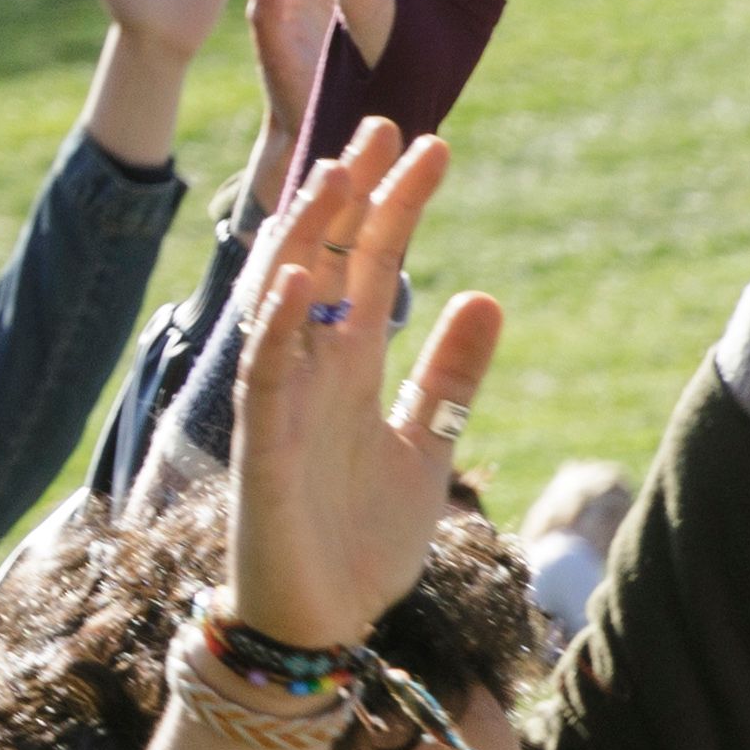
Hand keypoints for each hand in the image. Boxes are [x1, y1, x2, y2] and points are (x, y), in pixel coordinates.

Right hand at [219, 124, 497, 654]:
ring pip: (287, 299)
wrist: (321, 622)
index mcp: (351, 367)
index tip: (431, 146)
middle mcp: (312, 369)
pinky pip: (265, 373)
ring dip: (310, 237)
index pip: (373, 264)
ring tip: (338, 174)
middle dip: (354, 196)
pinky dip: (278, 324)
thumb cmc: (362, 540)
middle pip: (330, 262)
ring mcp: (283, 402)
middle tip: (385, 126)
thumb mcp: (428, 447)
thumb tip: (485, 294)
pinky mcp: (264, 445)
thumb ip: (449, 376)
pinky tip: (302, 277)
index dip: (399, 206)